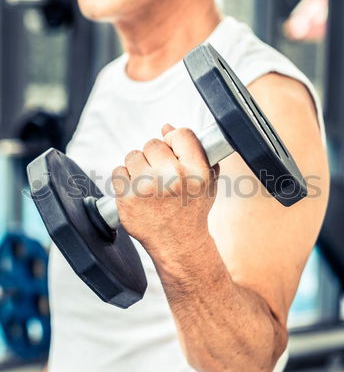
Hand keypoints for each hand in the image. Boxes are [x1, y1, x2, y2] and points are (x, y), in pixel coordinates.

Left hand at [112, 125, 218, 255]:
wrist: (178, 244)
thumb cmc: (192, 211)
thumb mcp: (207, 182)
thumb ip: (194, 151)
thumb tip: (166, 127)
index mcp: (197, 172)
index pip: (180, 134)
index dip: (173, 141)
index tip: (171, 152)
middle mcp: (174, 178)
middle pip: (153, 143)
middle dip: (154, 156)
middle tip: (159, 175)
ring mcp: (148, 188)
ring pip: (133, 156)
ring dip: (137, 167)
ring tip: (148, 184)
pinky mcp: (128, 198)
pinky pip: (118, 171)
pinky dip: (124, 179)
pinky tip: (136, 192)